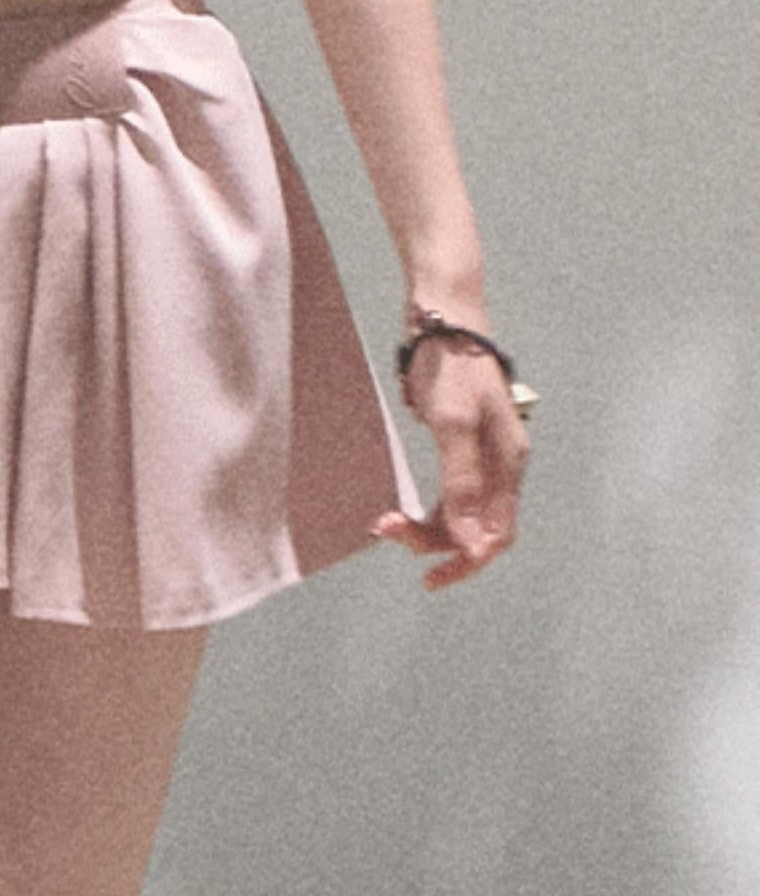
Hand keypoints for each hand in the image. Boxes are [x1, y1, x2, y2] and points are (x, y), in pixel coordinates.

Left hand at [371, 334, 530, 589]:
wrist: (443, 318)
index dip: (468, 562)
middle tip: (388, 531)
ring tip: (386, 523)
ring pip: (462, 512)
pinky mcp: (464, 442)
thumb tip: (469, 542)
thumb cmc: (451, 365)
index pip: (497, 535)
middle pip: (476, 527)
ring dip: (429, 526)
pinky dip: (430, 506)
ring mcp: (484, 454)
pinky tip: (404, 508)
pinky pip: (452, 491)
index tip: (431, 578)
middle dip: (436, 541)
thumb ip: (461, 482)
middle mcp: (501, 465)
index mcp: (508, 463)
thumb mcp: (453, 423)